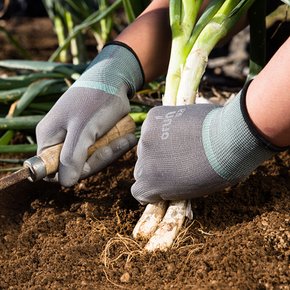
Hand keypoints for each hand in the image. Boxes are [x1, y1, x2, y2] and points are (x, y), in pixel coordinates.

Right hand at [36, 42, 142, 186]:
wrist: (114, 79)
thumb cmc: (95, 99)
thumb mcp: (83, 128)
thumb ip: (72, 156)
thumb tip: (65, 183)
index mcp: (49, 137)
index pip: (51, 169)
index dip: (70, 171)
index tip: (90, 162)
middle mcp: (59, 140)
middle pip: (75, 166)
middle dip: (98, 158)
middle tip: (117, 143)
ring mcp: (75, 138)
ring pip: (91, 160)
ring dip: (110, 151)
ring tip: (127, 137)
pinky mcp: (90, 136)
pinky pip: (100, 150)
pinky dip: (114, 145)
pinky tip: (128, 137)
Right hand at [131, 88, 278, 203]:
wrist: (229, 140)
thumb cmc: (218, 171)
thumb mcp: (191, 190)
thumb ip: (170, 186)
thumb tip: (167, 180)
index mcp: (150, 185)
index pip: (139, 191)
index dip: (153, 186)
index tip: (165, 180)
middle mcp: (143, 163)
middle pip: (141, 167)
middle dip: (155, 165)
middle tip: (176, 158)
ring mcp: (146, 138)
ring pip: (146, 144)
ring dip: (158, 144)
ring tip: (181, 139)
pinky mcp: (153, 117)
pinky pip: (154, 124)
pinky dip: (163, 125)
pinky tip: (181, 126)